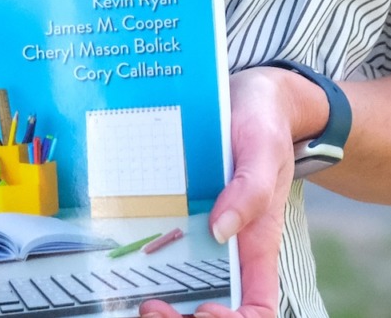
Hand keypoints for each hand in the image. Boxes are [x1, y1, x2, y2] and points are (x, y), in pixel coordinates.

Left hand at [141, 66, 325, 317]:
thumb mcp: (263, 147)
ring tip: (141, 299)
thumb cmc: (264, 122)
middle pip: (214, 308)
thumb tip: (222, 232)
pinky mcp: (180, 215)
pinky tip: (126, 261)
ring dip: (164, 306)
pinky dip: (145, 268)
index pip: (257, 307)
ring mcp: (203, 233)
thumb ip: (251, 188)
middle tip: (152, 307)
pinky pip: (163, 251)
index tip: (204, 311)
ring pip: (185, 289)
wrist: (247, 94)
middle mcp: (230, 247)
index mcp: (258, 242)